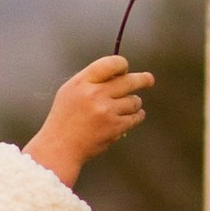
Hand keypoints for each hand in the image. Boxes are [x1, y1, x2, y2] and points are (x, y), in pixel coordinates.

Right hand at [26, 57, 150, 185]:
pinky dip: (137, 116)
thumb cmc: (66, 117)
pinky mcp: (115, 127)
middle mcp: (95, 95)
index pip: (111, 63)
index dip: (122, 65)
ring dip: (134, 103)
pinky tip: (134, 115)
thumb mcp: (71, 91)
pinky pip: (136, 116)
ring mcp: (106, 111)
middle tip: (149, 79)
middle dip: (143, 79)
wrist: (60, 147)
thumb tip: (122, 72)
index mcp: (82, 82)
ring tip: (127, 105)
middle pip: (129, 81)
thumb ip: (93, 79)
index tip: (125, 69)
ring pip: (134, 100)